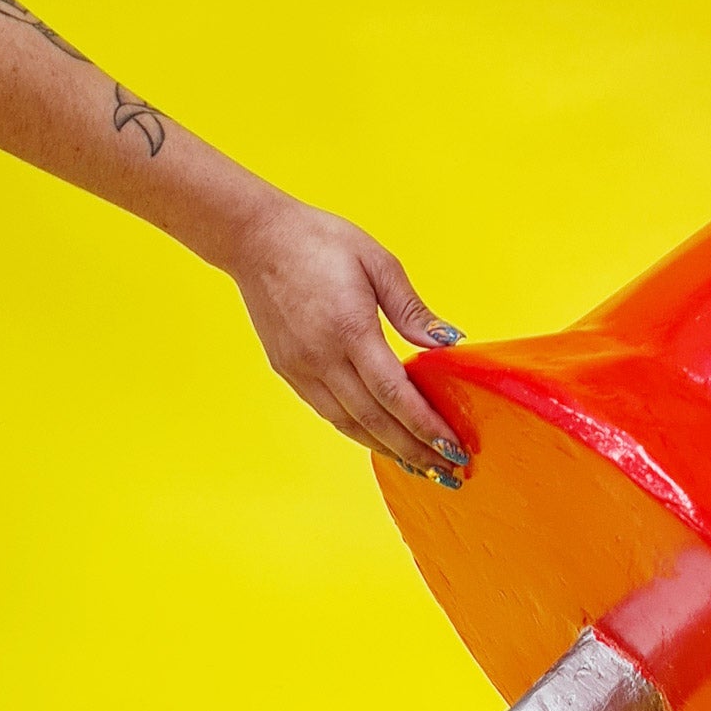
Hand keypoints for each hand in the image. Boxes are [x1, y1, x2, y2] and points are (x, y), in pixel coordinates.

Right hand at [228, 198, 469, 485]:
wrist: (256, 238)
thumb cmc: (320, 241)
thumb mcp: (378, 263)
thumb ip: (412, 309)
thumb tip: (448, 342)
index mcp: (349, 330)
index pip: (394, 393)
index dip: (425, 425)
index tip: (453, 447)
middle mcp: (322, 358)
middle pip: (375, 420)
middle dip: (415, 450)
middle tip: (449, 472)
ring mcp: (301, 369)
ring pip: (350, 424)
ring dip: (389, 450)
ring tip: (423, 467)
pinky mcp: (289, 371)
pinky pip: (330, 413)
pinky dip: (360, 433)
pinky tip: (383, 442)